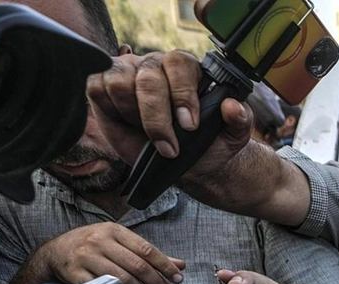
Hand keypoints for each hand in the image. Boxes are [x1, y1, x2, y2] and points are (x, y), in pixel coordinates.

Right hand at [29, 222, 184, 283]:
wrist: (53, 253)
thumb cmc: (90, 246)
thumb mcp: (118, 243)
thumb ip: (148, 254)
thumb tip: (179, 264)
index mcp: (113, 231)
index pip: (147, 249)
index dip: (165, 265)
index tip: (177, 277)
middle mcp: (99, 241)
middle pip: (136, 265)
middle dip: (156, 281)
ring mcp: (86, 257)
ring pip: (120, 278)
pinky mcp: (74, 273)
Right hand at [87, 51, 251, 175]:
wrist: (185, 164)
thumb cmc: (205, 144)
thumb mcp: (232, 136)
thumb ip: (240, 120)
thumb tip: (232, 106)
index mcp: (186, 68)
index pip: (178, 64)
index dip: (182, 95)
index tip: (190, 125)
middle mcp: (155, 65)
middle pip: (148, 79)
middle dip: (157, 119)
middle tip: (169, 147)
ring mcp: (127, 73)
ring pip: (120, 82)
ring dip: (135, 117)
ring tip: (149, 136)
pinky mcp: (102, 86)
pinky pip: (97, 88)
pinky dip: (111, 111)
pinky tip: (127, 124)